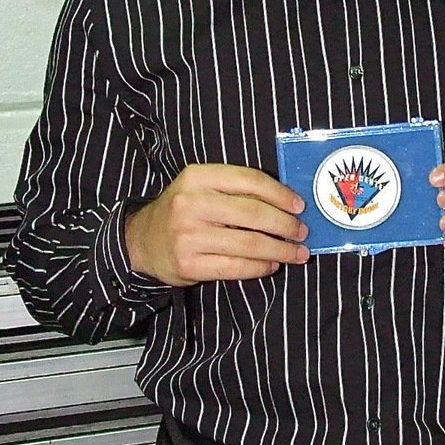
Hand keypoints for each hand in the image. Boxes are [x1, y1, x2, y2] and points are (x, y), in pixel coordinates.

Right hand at [126, 164, 308, 285]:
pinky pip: (235, 267)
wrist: (142, 241)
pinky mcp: (189, 265)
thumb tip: (286, 202)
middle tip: (302, 232)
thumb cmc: (182, 210)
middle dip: (285, 225)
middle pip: (252, 213)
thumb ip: (235, 190)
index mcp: (197, 177)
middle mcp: (191, 203)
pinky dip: (260, 267)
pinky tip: (272, 264)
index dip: (279, 193)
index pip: (249, 180)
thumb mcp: (201, 187)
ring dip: (280, 250)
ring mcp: (188, 236)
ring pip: (248, 243)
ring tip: (297, 253)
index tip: (299, 205)